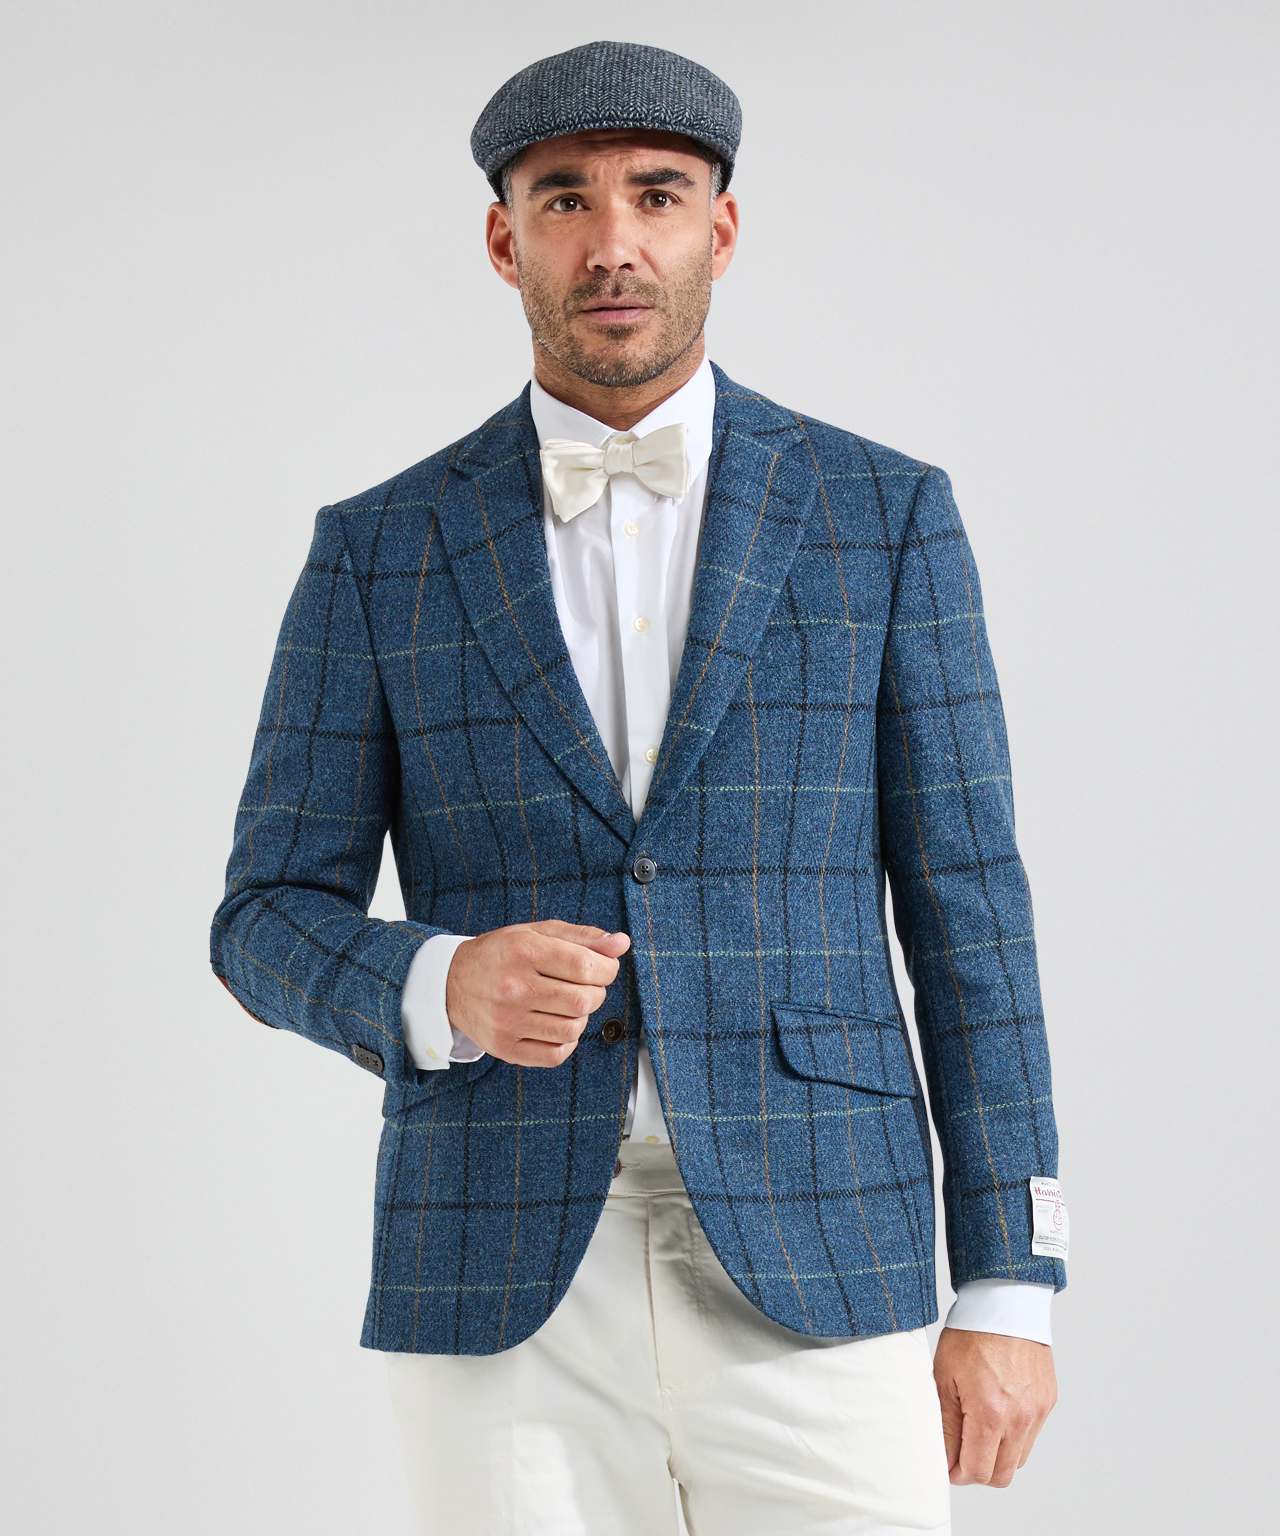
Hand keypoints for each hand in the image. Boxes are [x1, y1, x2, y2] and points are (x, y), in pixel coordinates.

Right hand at [444, 920, 631, 1066]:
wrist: (450, 983)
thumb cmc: (501, 954)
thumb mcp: (537, 933)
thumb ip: (583, 937)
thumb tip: (621, 943)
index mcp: (524, 951)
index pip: (586, 967)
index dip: (607, 970)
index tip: (604, 969)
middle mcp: (514, 987)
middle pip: (583, 1001)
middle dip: (596, 994)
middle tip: (585, 987)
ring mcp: (508, 1021)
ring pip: (573, 1030)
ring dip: (581, 1018)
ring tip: (568, 1005)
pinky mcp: (504, 1048)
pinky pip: (555, 1055)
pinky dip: (566, 1042)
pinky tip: (556, 1025)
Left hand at [933, 1327, 1057, 1486]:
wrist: (1005, 1303)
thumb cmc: (971, 1335)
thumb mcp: (944, 1377)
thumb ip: (946, 1426)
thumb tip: (946, 1461)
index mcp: (990, 1414)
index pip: (977, 1471)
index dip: (957, 1473)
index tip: (947, 1463)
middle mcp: (1020, 1418)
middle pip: (1001, 1475)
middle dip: (978, 1470)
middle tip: (960, 1450)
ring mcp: (1038, 1411)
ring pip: (1018, 1459)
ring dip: (997, 1454)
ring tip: (978, 1427)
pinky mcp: (1048, 1401)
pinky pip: (1031, 1435)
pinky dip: (1014, 1435)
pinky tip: (998, 1410)